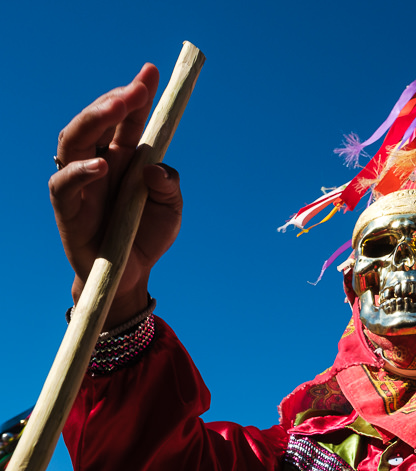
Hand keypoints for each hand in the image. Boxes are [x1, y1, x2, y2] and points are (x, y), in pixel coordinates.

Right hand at [49, 63, 181, 328]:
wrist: (131, 275)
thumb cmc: (146, 235)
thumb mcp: (171, 209)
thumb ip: (169, 185)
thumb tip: (157, 168)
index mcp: (125, 157)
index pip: (128, 118)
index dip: (137, 94)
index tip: (152, 70)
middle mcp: (99, 162)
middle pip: (98, 121)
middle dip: (116, 100)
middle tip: (136, 87)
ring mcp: (80, 182)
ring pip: (74, 140)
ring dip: (95, 119)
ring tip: (118, 106)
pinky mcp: (67, 207)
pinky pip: (65, 184)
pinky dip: (81, 171)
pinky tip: (100, 164)